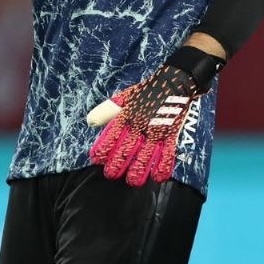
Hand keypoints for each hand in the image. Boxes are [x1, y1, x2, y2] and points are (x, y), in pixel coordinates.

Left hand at [87, 46, 224, 186]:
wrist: (173, 82)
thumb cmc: (146, 92)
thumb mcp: (124, 98)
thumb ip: (108, 111)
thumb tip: (90, 121)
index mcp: (127, 115)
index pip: (112, 134)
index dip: (103, 146)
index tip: (96, 158)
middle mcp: (140, 125)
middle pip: (127, 147)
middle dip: (118, 162)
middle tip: (111, 175)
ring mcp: (156, 130)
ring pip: (146, 154)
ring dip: (139, 169)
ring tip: (133, 181)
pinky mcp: (171, 134)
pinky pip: (168, 152)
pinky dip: (164, 165)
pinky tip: (159, 177)